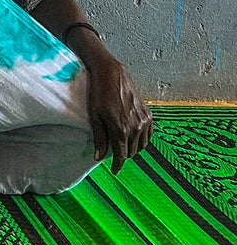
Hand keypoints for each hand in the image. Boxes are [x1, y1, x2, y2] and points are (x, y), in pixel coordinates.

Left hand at [84, 52, 152, 172]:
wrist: (111, 74)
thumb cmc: (99, 94)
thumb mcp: (95, 117)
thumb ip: (99, 138)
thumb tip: (98, 157)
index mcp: (121, 130)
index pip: (121, 154)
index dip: (118, 164)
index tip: (115, 170)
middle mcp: (135, 127)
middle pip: (132, 151)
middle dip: (124, 155)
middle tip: (115, 154)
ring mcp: (144, 120)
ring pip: (142, 144)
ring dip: (134, 148)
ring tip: (123, 146)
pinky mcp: (148, 114)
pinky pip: (149, 133)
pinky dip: (143, 138)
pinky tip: (134, 137)